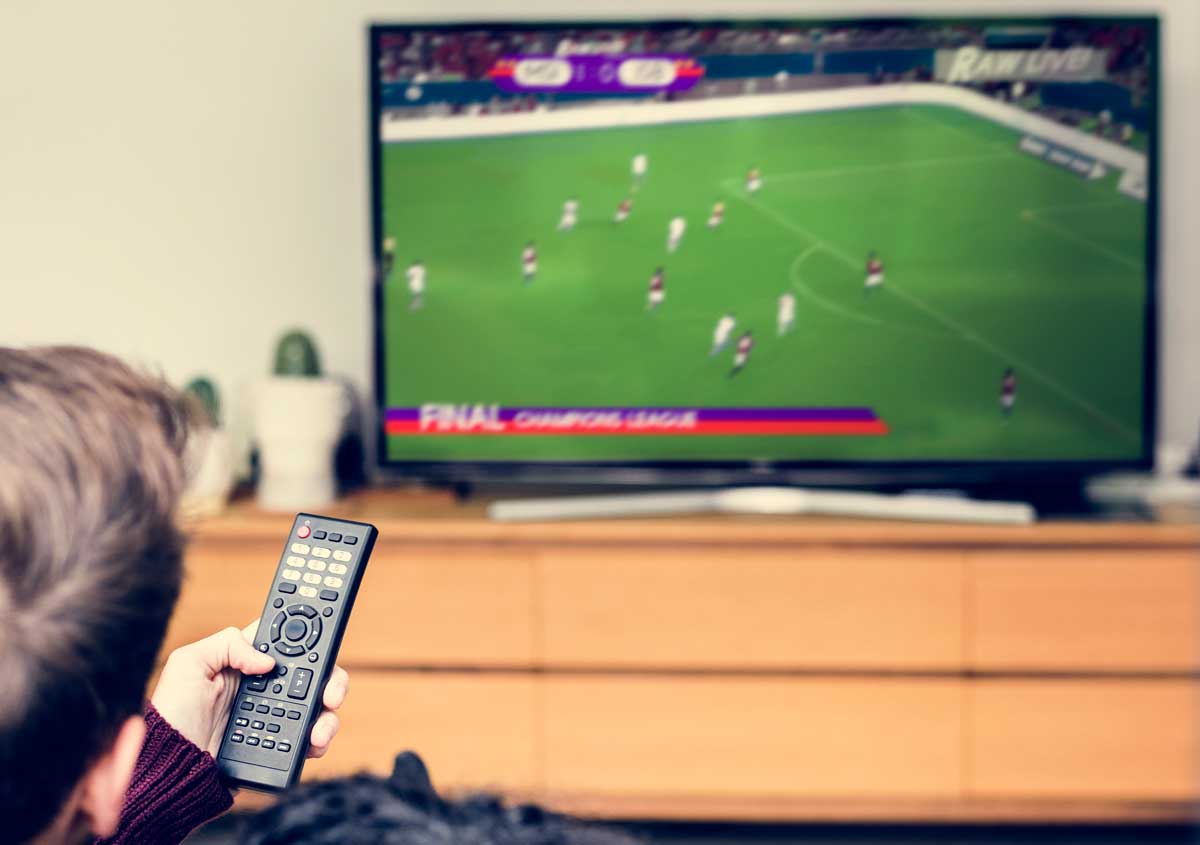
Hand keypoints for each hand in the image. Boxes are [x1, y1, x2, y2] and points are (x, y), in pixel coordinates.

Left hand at [151, 621, 349, 759]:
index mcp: (248, 664)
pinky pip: (310, 740)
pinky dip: (319, 741)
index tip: (323, 643)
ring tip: (318, 729)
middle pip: (316, 675)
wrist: (170, 769)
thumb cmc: (171, 715)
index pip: (289, 643)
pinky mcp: (278, 746)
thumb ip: (227, 643)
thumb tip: (267, 661)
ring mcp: (275, 718)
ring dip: (328, 715)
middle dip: (333, 680)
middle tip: (330, 694)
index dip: (311, 639)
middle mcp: (266, 688)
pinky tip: (311, 743)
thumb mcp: (188, 663)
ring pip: (320, 708)